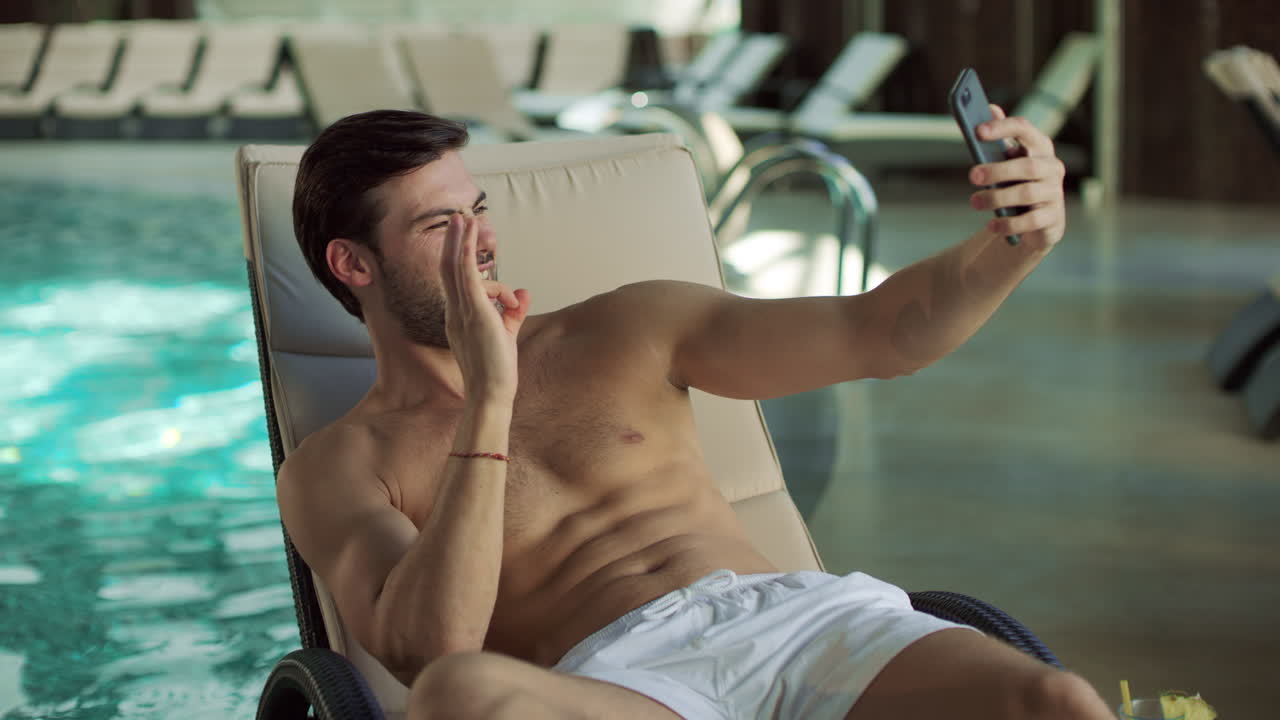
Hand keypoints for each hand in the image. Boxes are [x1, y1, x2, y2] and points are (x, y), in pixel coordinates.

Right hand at [440, 214, 530, 402]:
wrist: (491, 394)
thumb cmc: (497, 370)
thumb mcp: (507, 334)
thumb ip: (513, 312)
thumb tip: (524, 293)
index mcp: (459, 317)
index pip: (457, 282)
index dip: (459, 258)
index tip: (469, 239)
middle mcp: (455, 312)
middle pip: (448, 269)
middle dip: (453, 242)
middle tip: (457, 218)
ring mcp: (462, 312)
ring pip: (454, 267)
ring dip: (459, 239)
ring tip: (464, 217)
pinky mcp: (474, 312)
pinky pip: (466, 276)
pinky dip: (466, 252)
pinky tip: (467, 233)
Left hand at [967, 105, 1066, 248]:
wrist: (1033, 223)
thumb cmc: (1015, 184)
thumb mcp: (1005, 161)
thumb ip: (998, 139)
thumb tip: (990, 108)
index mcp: (1039, 147)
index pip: (1024, 129)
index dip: (1002, 128)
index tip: (978, 131)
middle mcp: (1052, 168)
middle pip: (1026, 166)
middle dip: (997, 170)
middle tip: (972, 176)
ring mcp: (1055, 193)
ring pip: (1027, 194)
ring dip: (997, 198)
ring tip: (975, 202)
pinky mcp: (1053, 219)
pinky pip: (1031, 221)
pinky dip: (1009, 224)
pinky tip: (992, 225)